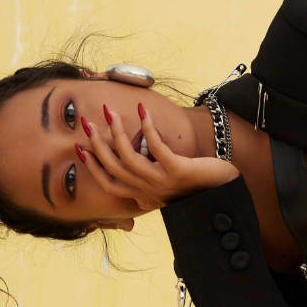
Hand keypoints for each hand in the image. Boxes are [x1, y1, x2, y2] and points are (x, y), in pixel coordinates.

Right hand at [80, 105, 238, 209]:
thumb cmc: (197, 184)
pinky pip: (156, 148)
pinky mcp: (178, 171)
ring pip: (129, 158)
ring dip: (117, 133)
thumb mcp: (167, 181)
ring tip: (111, 113)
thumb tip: (133, 157)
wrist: (226, 191)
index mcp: (144, 195)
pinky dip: (147, 129)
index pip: (109, 183)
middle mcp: (149, 192)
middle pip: (114, 168)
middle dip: (97, 144)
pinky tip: (142, 111)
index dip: (93, 166)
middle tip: (87, 123)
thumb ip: (149, 175)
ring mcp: (163, 183)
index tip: (81, 148)